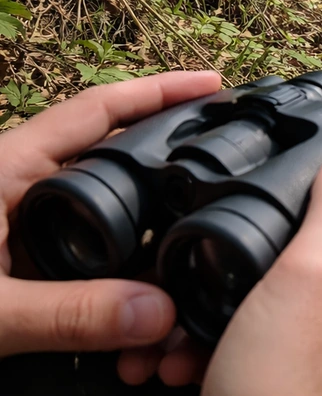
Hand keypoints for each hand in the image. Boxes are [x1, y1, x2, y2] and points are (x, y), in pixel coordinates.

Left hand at [0, 71, 222, 357]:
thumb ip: (69, 313)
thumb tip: (158, 312)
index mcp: (7, 170)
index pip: (99, 110)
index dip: (160, 91)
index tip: (213, 83)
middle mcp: (17, 186)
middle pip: (112, 154)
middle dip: (170, 158)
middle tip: (225, 163)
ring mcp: (16, 222)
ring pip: (101, 210)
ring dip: (147, 230)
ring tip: (192, 248)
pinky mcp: (11, 258)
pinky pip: (83, 252)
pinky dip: (119, 271)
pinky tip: (141, 297)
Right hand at [199, 146, 321, 395]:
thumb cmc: (293, 390)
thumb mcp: (315, 275)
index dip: (293, 208)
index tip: (249, 223)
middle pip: (295, 259)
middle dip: (238, 271)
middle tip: (200, 292)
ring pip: (266, 306)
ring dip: (215, 315)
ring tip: (181, 339)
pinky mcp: (295, 382)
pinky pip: (254, 349)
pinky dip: (217, 352)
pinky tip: (187, 366)